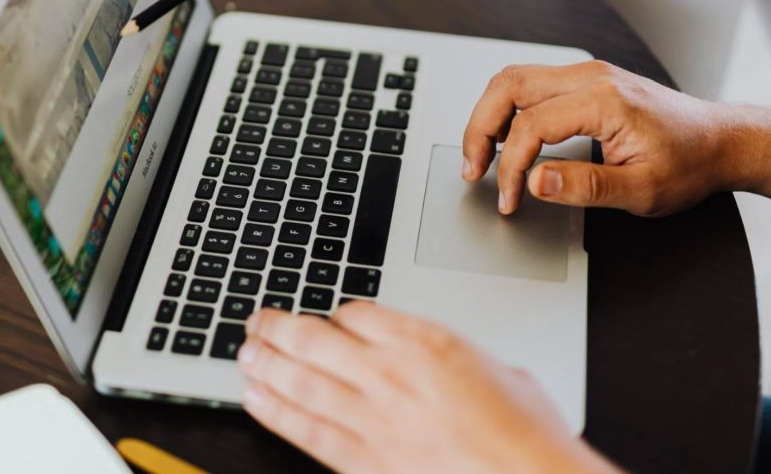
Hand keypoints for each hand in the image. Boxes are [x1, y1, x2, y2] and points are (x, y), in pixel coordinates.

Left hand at [238, 303, 614, 472]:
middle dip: (277, 327)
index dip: (332, 314)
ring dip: (265, 363)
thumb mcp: (493, 365)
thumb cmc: (525, 430)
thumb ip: (448, 355)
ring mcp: (373, 417)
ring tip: (245, 353)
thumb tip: (433, 358)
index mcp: (423, 340)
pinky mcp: (365, 460)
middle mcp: (389, 373)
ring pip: (300, 380)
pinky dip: (275, 411)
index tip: (323, 319)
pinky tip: (255, 399)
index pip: (354, 312)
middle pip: (313, 339)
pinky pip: (306, 429)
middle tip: (256, 321)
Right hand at [462, 61, 739, 215]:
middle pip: (508, 85)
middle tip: (472, 167)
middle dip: (480, 128)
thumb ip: (585, 186)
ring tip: (481, 156)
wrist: (722, 141)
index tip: (509, 199)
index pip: (530, 126)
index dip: (509, 166)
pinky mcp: (587, 81)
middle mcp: (591, 76)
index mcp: (603, 100)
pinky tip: (508, 140)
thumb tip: (536, 181)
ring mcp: (588, 74)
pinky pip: (532, 85)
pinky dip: (509, 111)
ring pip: (515, 80)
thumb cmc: (690, 163)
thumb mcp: (642, 190)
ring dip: (490, 116)